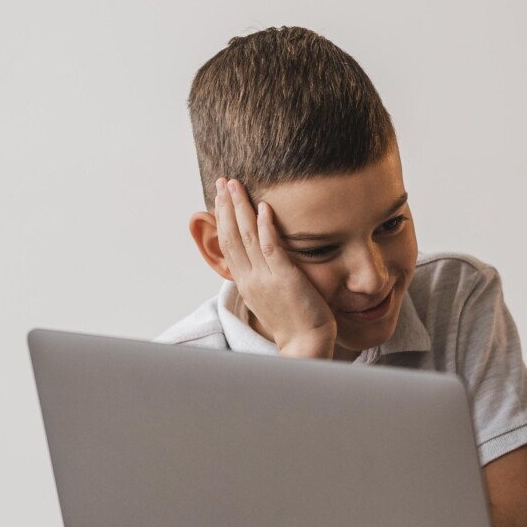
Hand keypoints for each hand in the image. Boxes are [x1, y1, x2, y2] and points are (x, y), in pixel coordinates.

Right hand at [212, 178, 335, 357]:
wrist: (306, 345)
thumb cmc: (295, 322)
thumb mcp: (272, 295)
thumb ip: (266, 274)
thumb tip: (265, 257)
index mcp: (245, 282)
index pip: (228, 243)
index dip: (222, 217)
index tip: (221, 196)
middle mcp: (249, 278)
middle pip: (230, 235)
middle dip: (225, 206)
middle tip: (222, 181)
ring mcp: (265, 278)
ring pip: (246, 237)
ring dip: (239, 208)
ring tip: (235, 185)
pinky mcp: (284, 279)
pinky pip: (271, 247)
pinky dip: (265, 226)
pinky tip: (263, 207)